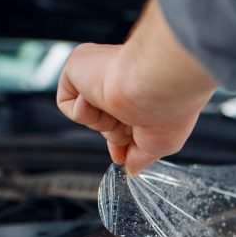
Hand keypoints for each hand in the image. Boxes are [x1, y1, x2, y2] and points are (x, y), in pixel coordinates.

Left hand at [56, 0, 216, 174]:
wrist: (155, 85)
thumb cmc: (167, 109)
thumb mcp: (161, 144)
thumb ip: (142, 157)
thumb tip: (132, 170)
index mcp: (144, 89)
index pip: (123, 118)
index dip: (121, 141)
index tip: (123, 156)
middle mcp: (122, 79)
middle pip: (105, 121)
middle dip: (113, 135)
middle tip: (129, 129)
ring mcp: (99, 71)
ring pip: (89, 117)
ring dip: (104, 124)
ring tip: (121, 110)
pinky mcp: (77, 66)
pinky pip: (67, 105)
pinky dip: (83, 113)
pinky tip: (101, 99)